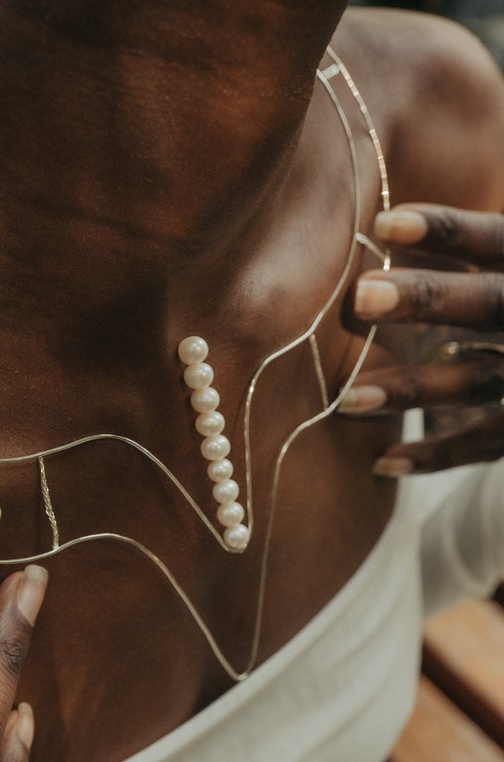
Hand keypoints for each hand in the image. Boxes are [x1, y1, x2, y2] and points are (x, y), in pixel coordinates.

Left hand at [341, 203, 503, 474]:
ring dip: (413, 388)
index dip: (447, 231)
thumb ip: (469, 254)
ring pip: (479, 380)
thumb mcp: (501, 274)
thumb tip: (381, 227)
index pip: (498, 239)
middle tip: (359, 296)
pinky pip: (485, 444)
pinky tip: (382, 461)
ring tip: (347, 398)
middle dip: (427, 299)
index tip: (383, 225)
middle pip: (490, 304)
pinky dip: (436, 455)